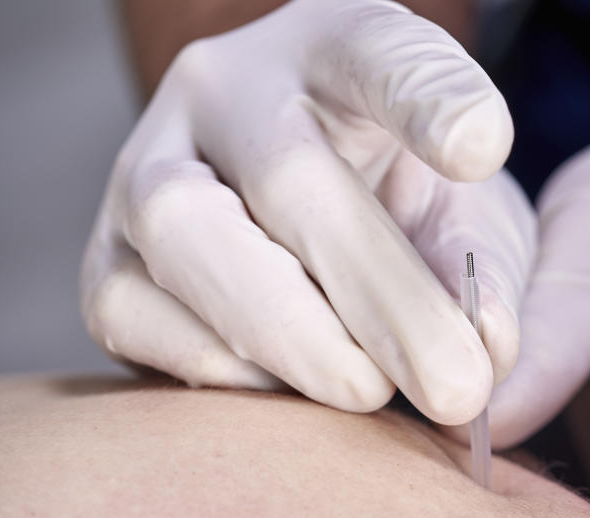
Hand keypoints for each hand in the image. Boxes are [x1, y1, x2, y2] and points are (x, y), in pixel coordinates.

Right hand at [81, 0, 535, 424]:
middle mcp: (229, 92)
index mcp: (336, 52)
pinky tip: (285, 388)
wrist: (300, 223)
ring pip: (185, 229)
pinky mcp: (104, 258)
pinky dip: (219, 362)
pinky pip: (133, 311)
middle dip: (377, 292)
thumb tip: (485, 346)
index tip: (480, 149)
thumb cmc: (397, 211)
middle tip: (455, 387)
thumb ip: (481, 269)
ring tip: (370, 394)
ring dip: (291, 334)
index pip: (381, 54)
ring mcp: (147, 167)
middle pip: (289, 172)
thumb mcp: (461, 218)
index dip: (430, 97)